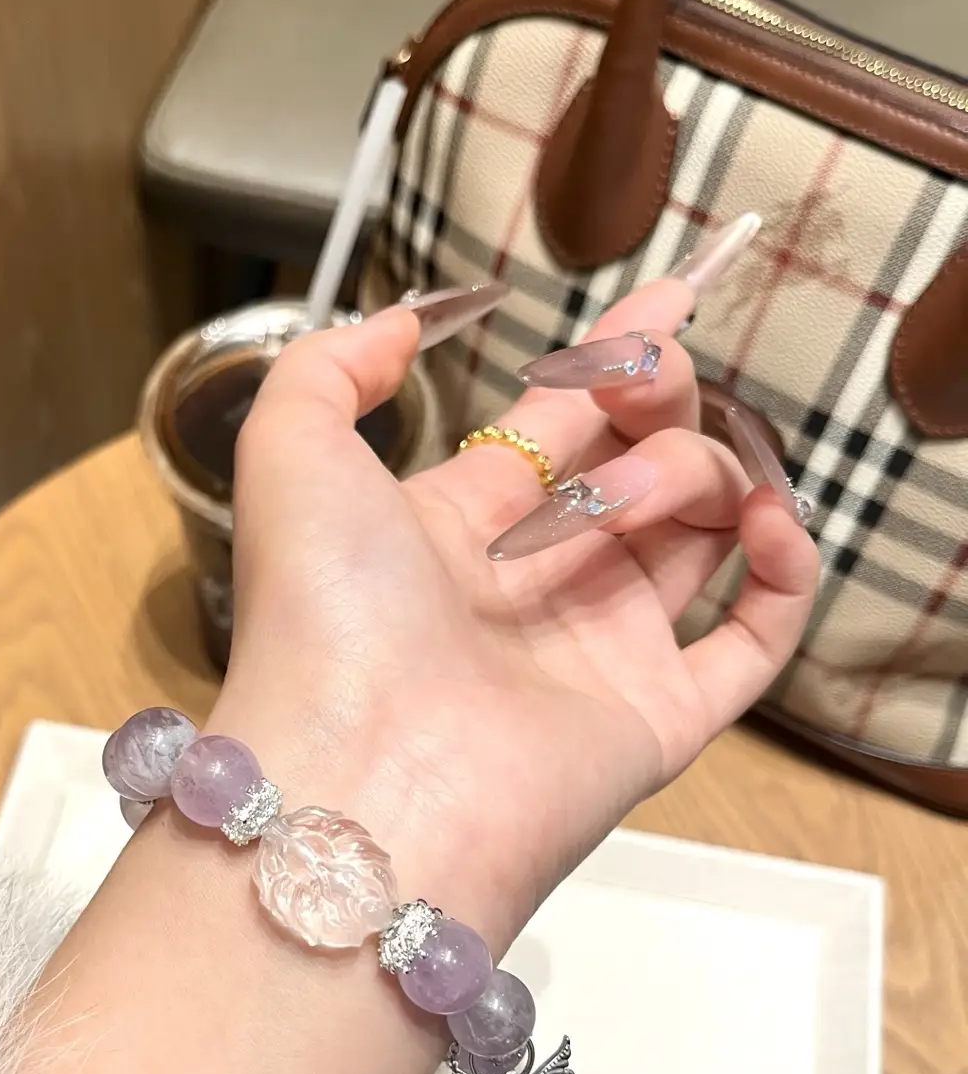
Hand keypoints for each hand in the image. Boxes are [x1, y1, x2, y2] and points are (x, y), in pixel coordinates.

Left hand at [213, 279, 818, 951]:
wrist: (360, 777)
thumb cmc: (320, 615)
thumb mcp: (289, 455)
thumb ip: (331, 368)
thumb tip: (410, 322)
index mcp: (455, 527)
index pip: (557, 423)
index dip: (613, 355)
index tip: (673, 296)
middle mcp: (535, 585)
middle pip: (639, 461)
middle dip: (654, 398)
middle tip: (640, 384)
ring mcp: (602, 652)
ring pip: (700, 530)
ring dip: (695, 473)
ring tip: (630, 495)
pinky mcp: (660, 718)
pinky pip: (756, 637)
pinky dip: (785, 571)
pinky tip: (766, 521)